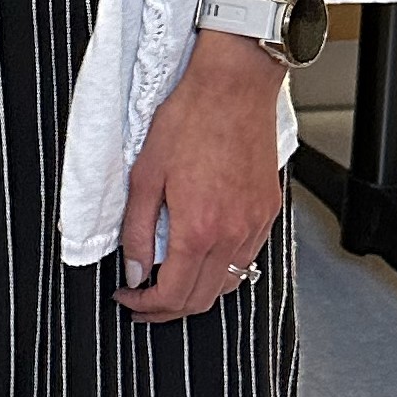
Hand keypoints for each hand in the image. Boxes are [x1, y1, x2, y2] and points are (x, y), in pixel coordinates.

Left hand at [116, 28, 286, 321]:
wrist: (233, 88)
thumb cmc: (189, 120)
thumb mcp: (145, 174)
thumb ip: (138, 229)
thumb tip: (135, 269)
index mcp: (199, 228)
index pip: (173, 294)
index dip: (147, 307)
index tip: (129, 300)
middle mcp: (233, 235)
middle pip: (202, 299)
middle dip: (168, 308)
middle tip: (143, 299)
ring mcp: (255, 225)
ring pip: (228, 284)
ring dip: (196, 291)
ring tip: (169, 280)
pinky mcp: (267, 212)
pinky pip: (246, 259)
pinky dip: (221, 270)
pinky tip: (201, 255)